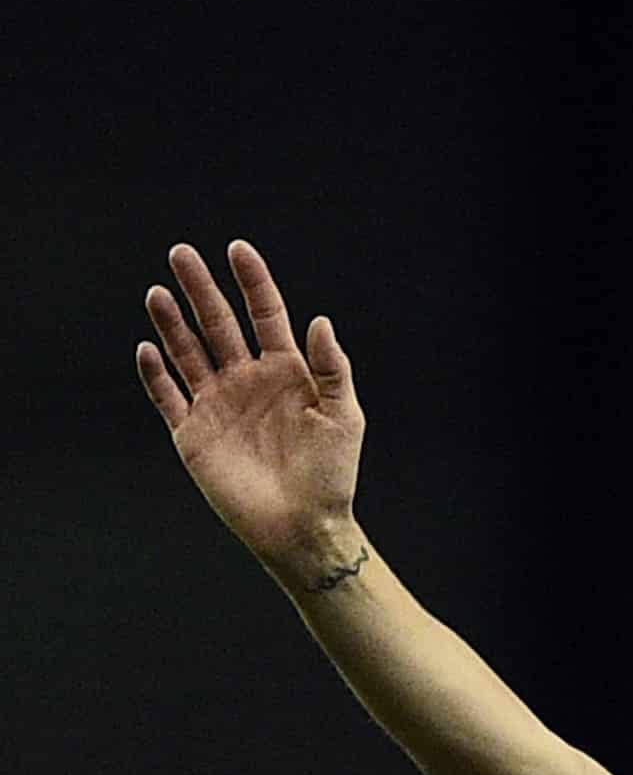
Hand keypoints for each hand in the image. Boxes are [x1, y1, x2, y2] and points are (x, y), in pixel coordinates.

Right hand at [137, 240, 367, 587]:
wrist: (304, 526)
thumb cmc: (332, 474)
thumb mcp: (344, 417)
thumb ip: (331, 369)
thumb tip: (319, 320)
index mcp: (287, 372)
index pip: (265, 315)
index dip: (252, 282)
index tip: (237, 248)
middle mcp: (248, 382)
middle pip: (219, 324)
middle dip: (200, 289)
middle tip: (181, 254)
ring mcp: (218, 405)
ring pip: (187, 353)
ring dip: (171, 323)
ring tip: (157, 292)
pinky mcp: (193, 433)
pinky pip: (167, 396)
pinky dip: (156, 374)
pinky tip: (147, 349)